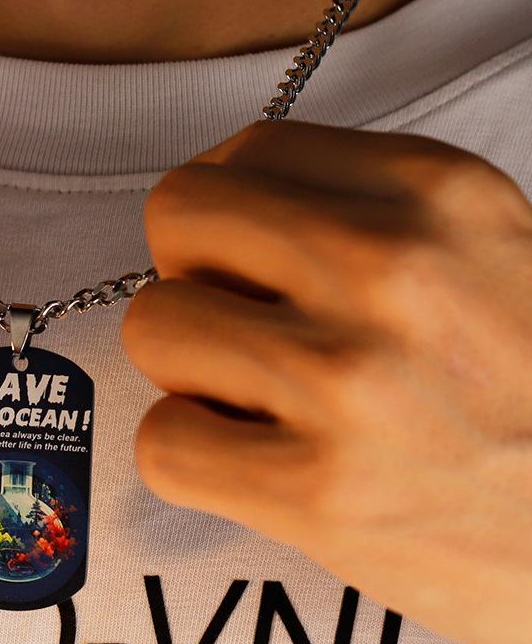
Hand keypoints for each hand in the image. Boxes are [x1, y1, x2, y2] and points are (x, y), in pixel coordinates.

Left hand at [123, 120, 531, 643]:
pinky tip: (248, 462)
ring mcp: (347, 381)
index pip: (249, 152)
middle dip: (191, 272)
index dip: (232, 211)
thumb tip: (233, 203)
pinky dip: (189, 456)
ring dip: (188, 371)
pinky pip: (162, 443)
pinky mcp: (317, 491)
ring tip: (256, 401)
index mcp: (435, 194)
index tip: (254, 259)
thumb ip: (367, 210)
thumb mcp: (490, 250)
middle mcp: (386, 270)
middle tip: (239, 325)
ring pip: (152, 328)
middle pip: (177, 216)